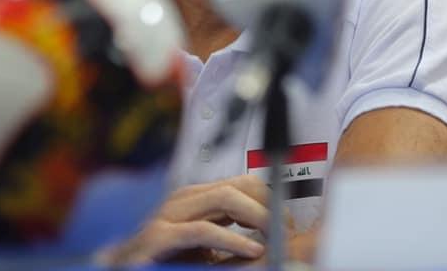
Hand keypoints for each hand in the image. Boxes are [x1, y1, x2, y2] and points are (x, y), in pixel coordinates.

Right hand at [97, 174, 271, 265]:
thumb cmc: (165, 267)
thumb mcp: (204, 252)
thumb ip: (229, 241)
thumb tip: (269, 243)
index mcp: (195, 201)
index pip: (241, 183)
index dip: (269, 197)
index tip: (287, 222)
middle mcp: (182, 200)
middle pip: (238, 185)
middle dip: (268, 204)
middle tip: (286, 229)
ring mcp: (168, 215)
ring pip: (225, 197)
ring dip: (258, 216)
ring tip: (274, 236)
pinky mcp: (159, 237)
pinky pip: (204, 230)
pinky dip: (234, 241)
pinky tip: (253, 251)